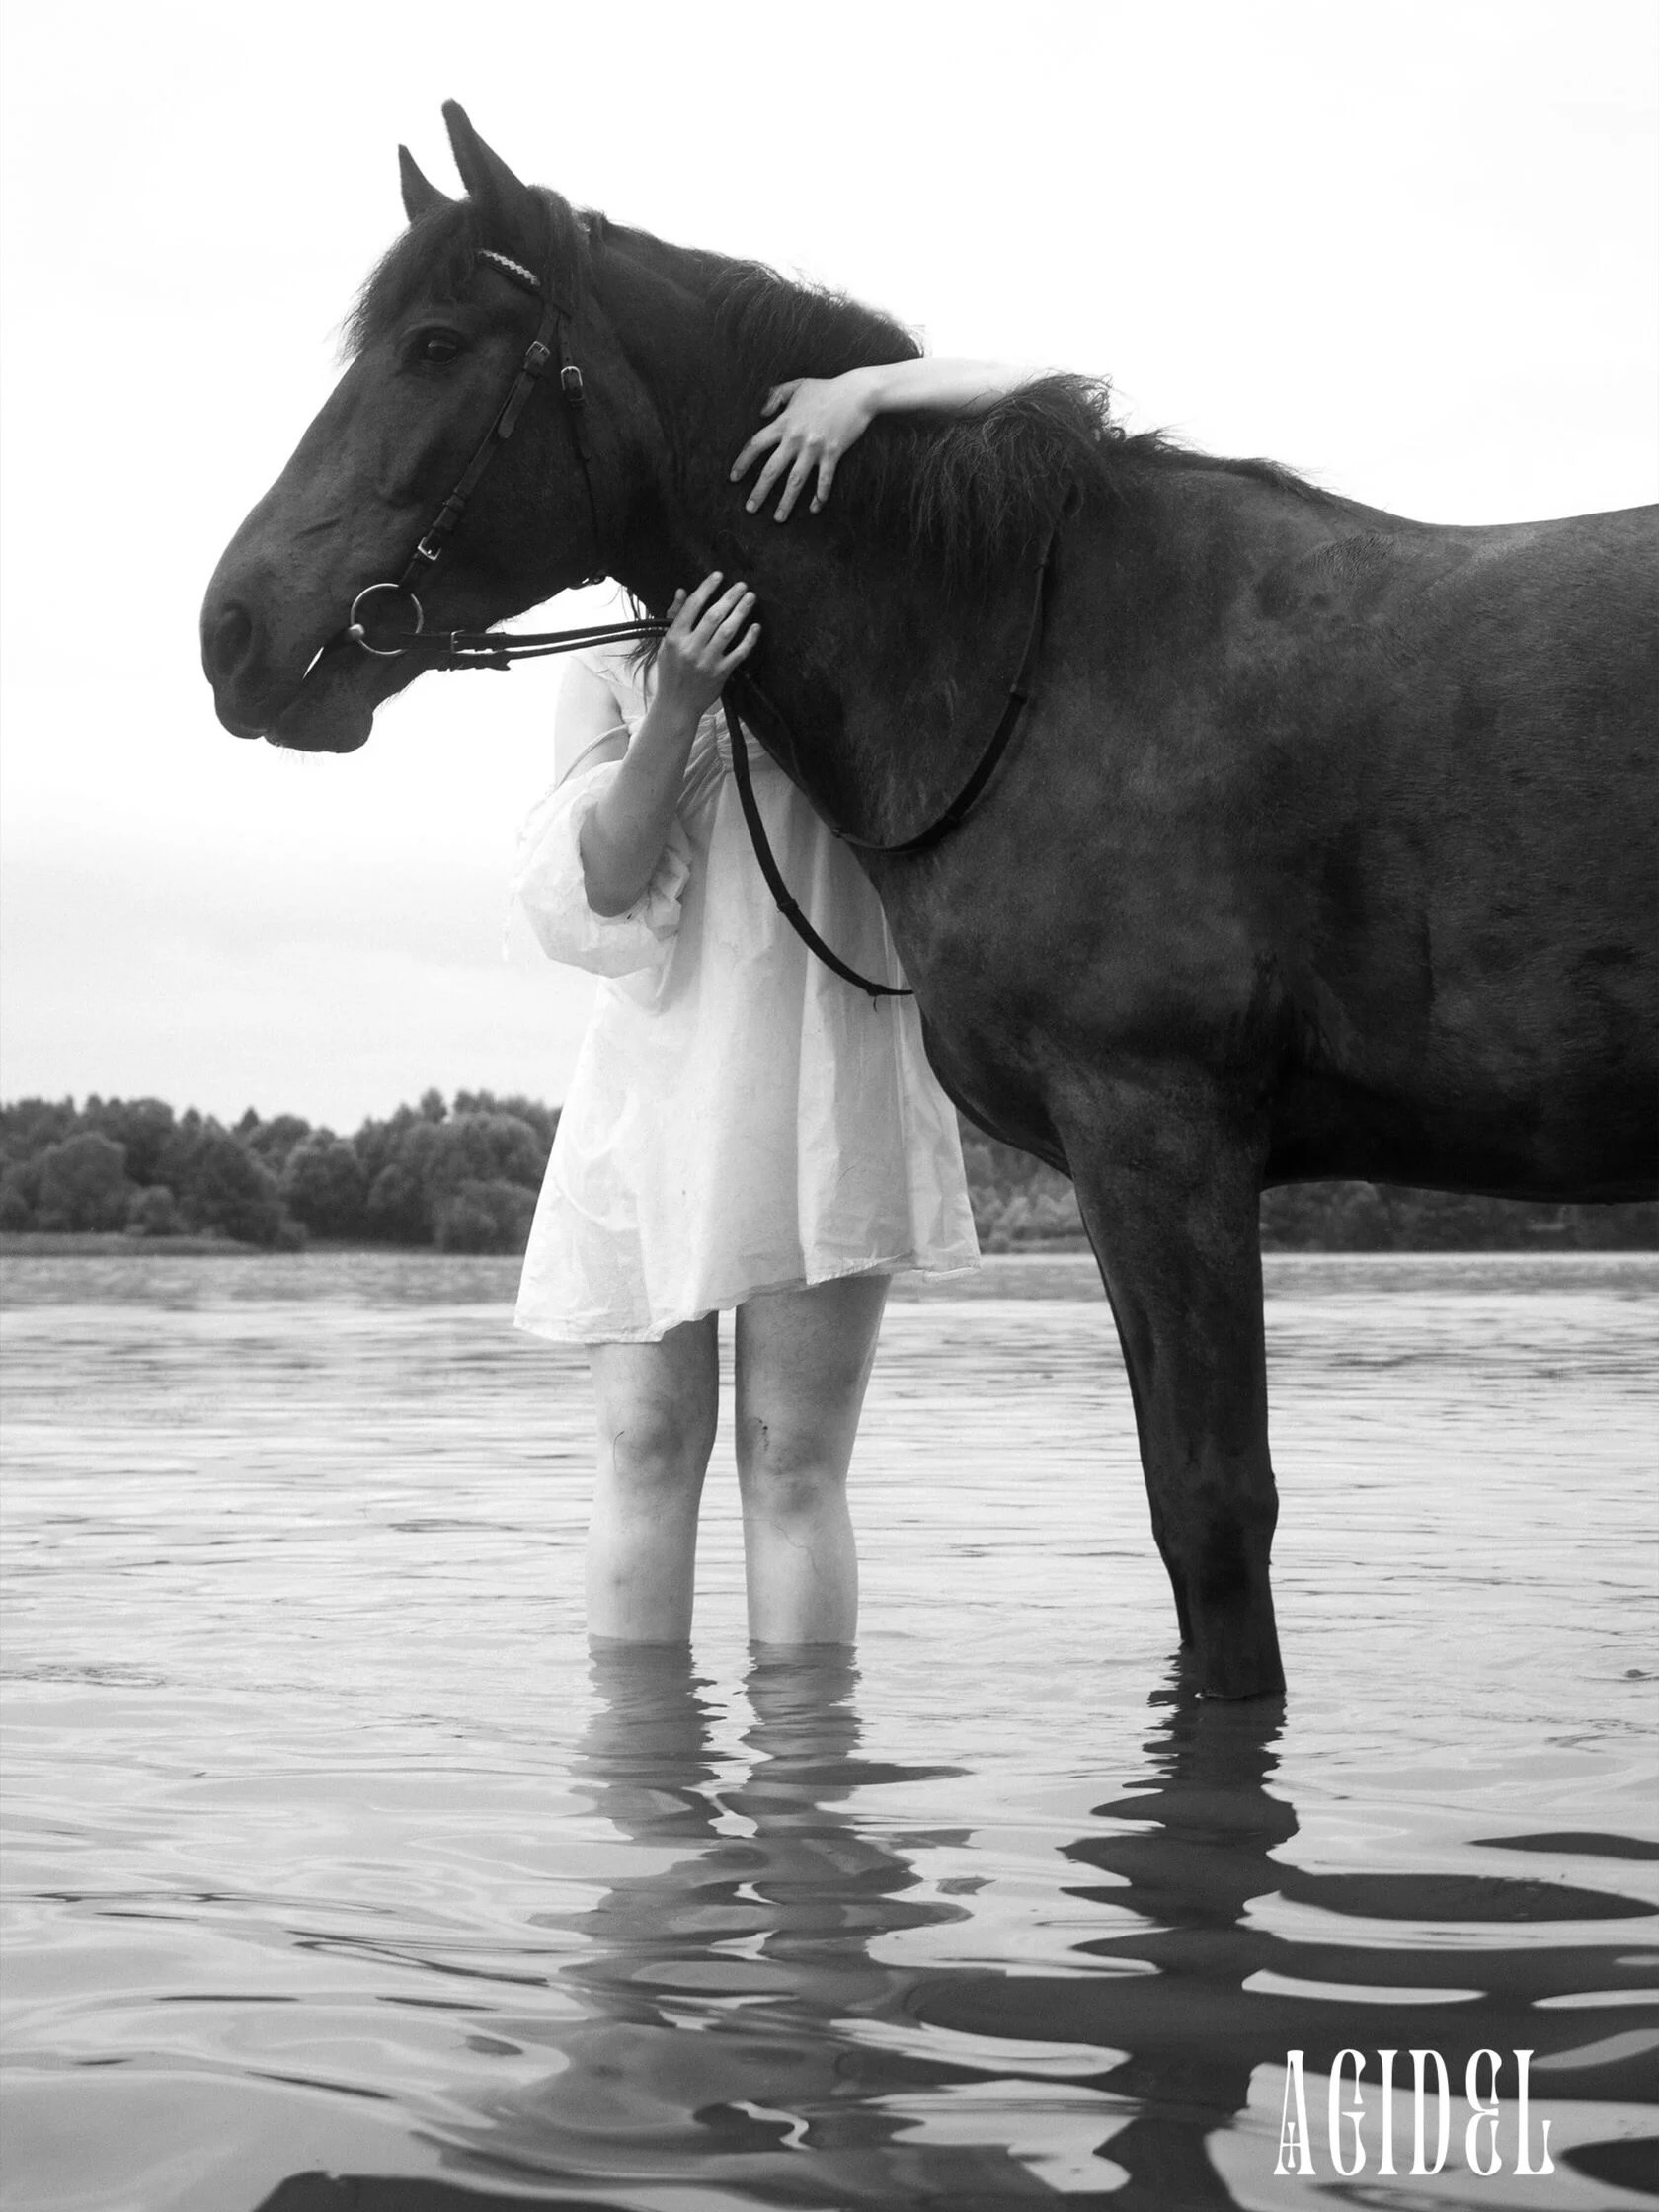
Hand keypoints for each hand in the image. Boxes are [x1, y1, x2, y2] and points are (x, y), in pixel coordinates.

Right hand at [651, 573, 758, 719]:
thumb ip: (675, 618)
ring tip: (750, 598)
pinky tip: (756, 626)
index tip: (718, 576)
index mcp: (675, 638)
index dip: (707, 589)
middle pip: (713, 616)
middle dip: (729, 597)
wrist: (677, 705)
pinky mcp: (721, 674)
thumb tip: (683, 592)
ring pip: (728, 631)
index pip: (692, 607)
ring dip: (741, 612)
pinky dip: (749, 639)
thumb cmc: (671, 672)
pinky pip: (739, 653)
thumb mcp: (666, 644)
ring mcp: (707, 662)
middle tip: (742, 585)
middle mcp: (690, 648)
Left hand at [729, 370, 877, 521]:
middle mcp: (796, 438)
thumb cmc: (827, 389)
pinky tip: (814, 508)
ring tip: (778, 519)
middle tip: (750, 509)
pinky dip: (819, 496)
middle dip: (759, 491)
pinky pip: (824, 480)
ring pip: (795, 481)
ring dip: (786, 502)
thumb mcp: (798, 385)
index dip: (742, 462)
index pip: (756, 445)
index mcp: (785, 422)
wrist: (857, 392)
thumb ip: (776, 396)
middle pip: (771, 469)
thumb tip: (762, 413)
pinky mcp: (833, 453)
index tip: (733, 478)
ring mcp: (815, 447)